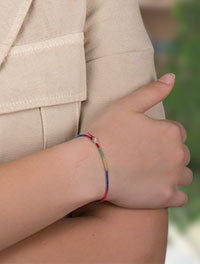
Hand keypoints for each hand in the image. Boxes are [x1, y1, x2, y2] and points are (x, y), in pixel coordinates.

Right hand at [86, 75, 191, 208]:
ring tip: (146, 170)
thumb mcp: (126, 105)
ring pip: (184, 175)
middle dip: (166, 153)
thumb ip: (152, 91)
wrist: (91, 166)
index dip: (157, 133)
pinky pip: (180, 197)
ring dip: (171, 173)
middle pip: (181, 153)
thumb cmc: (106, 132)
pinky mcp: (167, 197)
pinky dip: (170, 192)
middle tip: (139, 153)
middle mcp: (179, 155)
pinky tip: (151, 186)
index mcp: (171, 131)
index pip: (176, 131)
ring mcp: (174, 178)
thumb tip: (172, 77)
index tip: (139, 137)